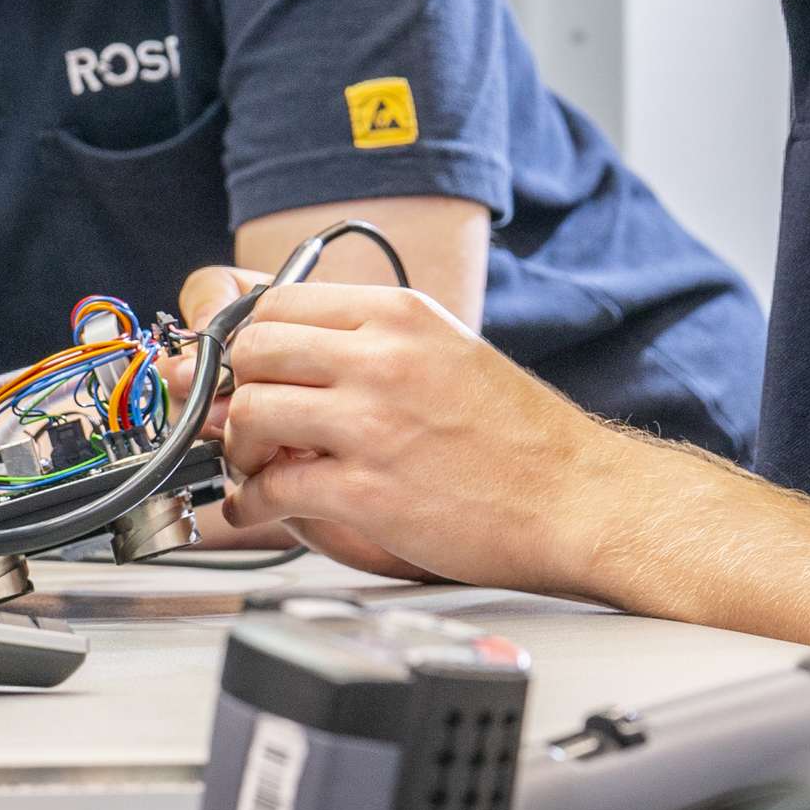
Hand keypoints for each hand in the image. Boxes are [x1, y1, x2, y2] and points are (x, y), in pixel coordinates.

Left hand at [197, 277, 648, 595]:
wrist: (577, 496)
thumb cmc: (518, 435)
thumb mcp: (444, 351)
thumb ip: (371, 345)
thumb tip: (291, 358)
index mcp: (399, 313)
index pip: (278, 301)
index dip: (244, 339)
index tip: (238, 369)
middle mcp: (382, 356)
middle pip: (253, 349)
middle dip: (232, 389)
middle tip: (239, 420)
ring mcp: (374, 422)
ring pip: (250, 412)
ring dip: (237, 446)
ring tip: (254, 467)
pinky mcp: (370, 490)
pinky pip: (273, 487)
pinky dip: (251, 503)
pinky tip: (260, 508)